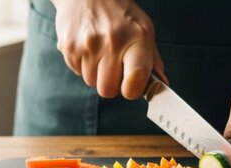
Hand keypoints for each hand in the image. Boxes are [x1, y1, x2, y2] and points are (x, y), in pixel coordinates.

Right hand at [52, 0, 166, 98]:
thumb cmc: (121, 14)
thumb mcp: (145, 30)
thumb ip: (153, 59)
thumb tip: (161, 84)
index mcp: (137, 38)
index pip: (135, 79)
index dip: (132, 90)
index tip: (132, 86)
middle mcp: (112, 41)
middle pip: (108, 89)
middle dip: (111, 85)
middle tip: (114, 70)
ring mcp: (88, 44)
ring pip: (91, 82)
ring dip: (96, 74)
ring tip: (101, 54)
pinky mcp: (68, 46)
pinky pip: (76, 71)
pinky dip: (83, 65)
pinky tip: (89, 49)